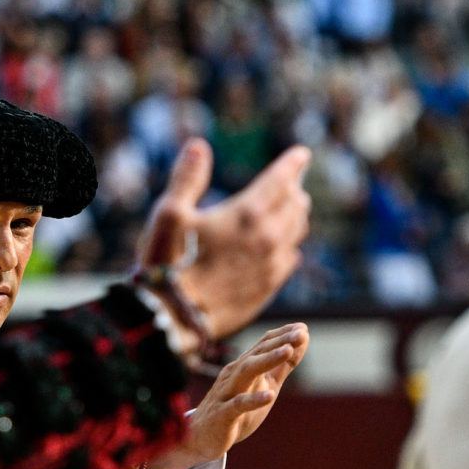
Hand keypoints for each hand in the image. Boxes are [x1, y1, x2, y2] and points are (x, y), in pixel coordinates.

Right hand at [137, 139, 310, 339]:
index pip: (283, 178)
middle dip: (293, 189)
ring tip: (290, 209)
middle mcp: (268, 237)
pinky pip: (290, 260)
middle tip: (291, 183)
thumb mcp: (168, 216)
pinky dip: (288, 246)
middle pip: (296, 204)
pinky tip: (282, 248)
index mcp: (247, 213)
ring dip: (295, 216)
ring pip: (297, 231)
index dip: (293, 163)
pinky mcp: (267, 289)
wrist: (174, 321)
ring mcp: (271, 265)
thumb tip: (198, 146)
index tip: (301, 154)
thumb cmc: (166, 267)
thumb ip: (186, 179)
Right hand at [148, 323, 308, 468]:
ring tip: (288, 351)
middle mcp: (233, 376)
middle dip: (278, 343)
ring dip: (267, 360)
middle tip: (300, 334)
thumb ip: (281, 367)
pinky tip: (270, 396)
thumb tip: (302, 341)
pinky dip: (253, 399)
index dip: (282, 336)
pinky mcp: (222, 415)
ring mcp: (226, 393)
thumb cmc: (234, 410)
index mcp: (243, 368)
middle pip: (256, 354)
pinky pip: (237, 405)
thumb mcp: (264, 386)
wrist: (200, 437)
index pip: (263, 345)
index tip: (303, 328)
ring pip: (246, 372)